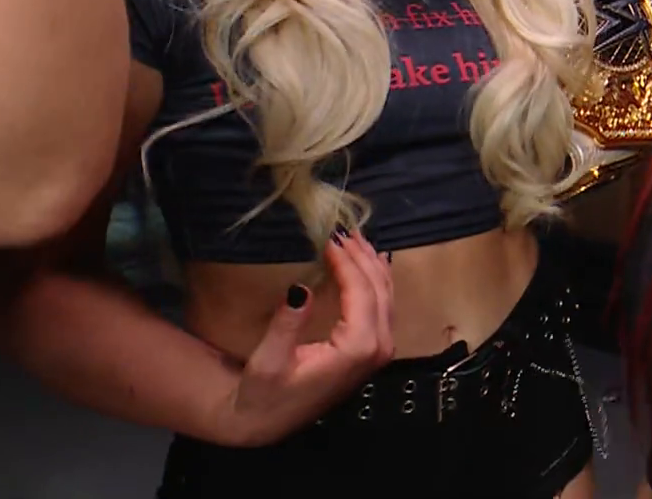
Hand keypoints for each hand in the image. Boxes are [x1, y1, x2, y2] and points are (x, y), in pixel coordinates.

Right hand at [222, 231, 395, 446]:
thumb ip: (288, 325)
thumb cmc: (264, 394)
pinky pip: (385, 307)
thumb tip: (301, 288)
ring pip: (387, 296)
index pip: (361, 291)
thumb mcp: (269, 360)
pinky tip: (370, 264)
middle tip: (345, 229)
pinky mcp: (374, 351)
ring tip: (356, 238)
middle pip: (380, 289)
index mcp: (358, 348)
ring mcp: (380, 350)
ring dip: (372, 265)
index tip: (330, 236)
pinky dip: (377, 281)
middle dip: (363, 256)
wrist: (266, 422)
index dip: (347, 261)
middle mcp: (378, 348)